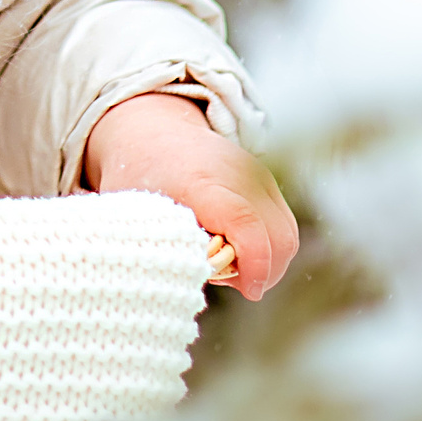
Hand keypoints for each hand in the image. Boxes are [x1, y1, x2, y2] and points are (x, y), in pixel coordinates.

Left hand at [81, 91, 297, 299]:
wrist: (154, 130)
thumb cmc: (138, 173)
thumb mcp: (135, 210)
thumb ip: (158, 245)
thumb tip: (178, 282)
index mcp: (200, 181)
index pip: (245, 223)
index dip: (255, 264)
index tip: (248, 290)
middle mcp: (238, 174)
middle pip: (278, 236)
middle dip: (262, 272)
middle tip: (226, 279)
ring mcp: (257, 175)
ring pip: (286, 235)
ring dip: (268, 263)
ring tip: (228, 263)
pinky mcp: (267, 182)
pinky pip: (283, 225)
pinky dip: (270, 247)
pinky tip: (237, 249)